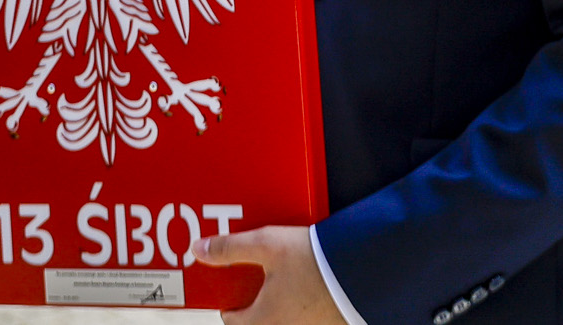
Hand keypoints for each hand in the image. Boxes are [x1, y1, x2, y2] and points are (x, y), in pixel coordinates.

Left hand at [195, 225, 341, 324]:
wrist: (364, 269)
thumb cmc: (313, 260)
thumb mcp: (267, 246)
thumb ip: (230, 248)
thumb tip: (198, 250)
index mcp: (263, 320)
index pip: (233, 323)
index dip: (228, 306)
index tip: (230, 294)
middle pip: (260, 324)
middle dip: (255, 308)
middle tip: (257, 285)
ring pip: (285, 321)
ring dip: (281, 307)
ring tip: (286, 281)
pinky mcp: (331, 324)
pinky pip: (308, 320)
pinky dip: (304, 307)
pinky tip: (311, 286)